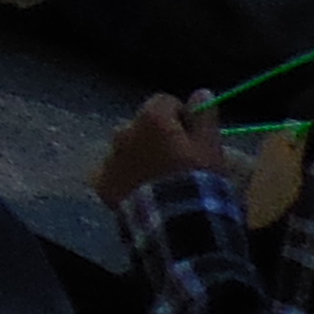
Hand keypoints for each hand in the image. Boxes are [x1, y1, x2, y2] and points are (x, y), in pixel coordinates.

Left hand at [90, 93, 230, 206]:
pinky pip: (112, 172)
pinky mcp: (102, 182)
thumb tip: (201, 92)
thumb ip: (204, 117)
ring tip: (160, 180)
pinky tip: (141, 192)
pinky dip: (124, 177)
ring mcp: (110, 157)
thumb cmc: (197, 180)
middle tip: (176, 162)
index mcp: (151, 118)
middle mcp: (124, 130)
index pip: (164, 102)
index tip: (191, 137)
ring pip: (126, 148)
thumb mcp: (210, 148)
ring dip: (139, 156)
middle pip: (142, 125)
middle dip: (157, 137)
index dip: (180, 117)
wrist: (174, 220)